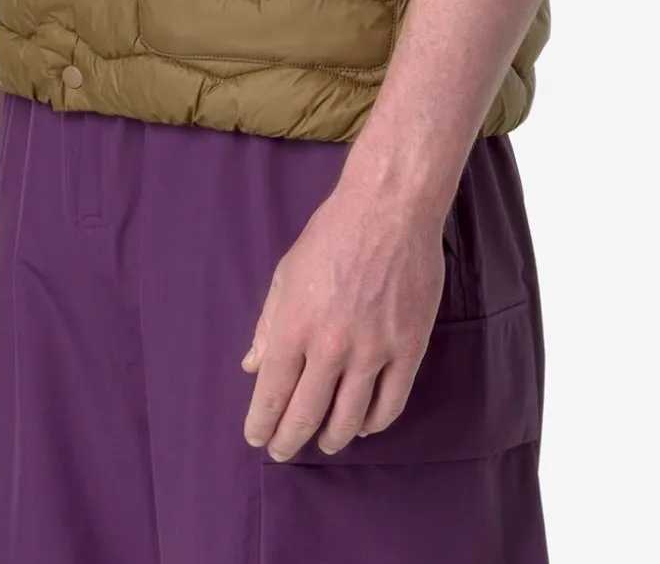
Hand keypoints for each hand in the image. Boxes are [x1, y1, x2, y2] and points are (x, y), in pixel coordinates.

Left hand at [240, 179, 446, 459]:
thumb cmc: (331, 235)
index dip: (261, 424)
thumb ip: (268, 323)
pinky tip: (363, 422)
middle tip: (282, 450)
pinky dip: (373, 423)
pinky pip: (390, 405)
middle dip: (289, 440)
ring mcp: (373, 350)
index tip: (257, 438)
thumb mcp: (286, 273)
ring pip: (349, 419)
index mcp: (294, 326)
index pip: (271, 394)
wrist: (390, 209)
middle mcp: (330, 347)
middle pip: (306, 415)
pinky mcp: (408, 348)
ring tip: (324, 441)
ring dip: (332, 438)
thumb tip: (251, 366)